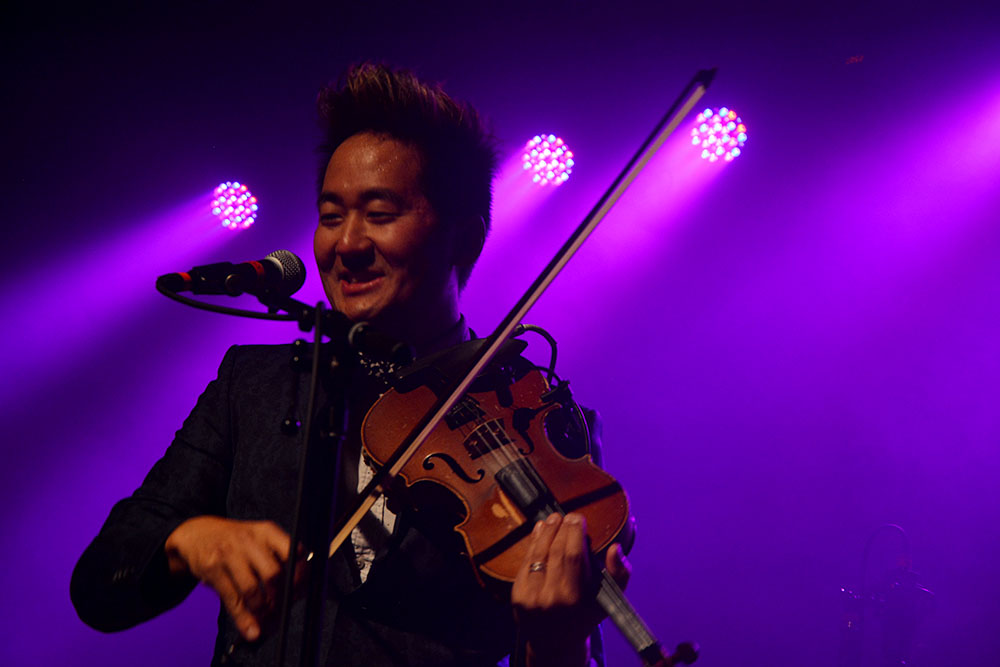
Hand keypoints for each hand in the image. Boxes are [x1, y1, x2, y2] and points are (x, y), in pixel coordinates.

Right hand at [165, 516, 302, 640]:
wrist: (197, 533)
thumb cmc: (236, 541)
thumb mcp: (259, 539)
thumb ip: (279, 559)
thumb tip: (298, 592)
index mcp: (267, 531)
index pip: (293, 551)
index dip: (300, 574)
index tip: (300, 590)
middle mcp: (249, 540)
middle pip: (273, 574)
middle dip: (281, 597)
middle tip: (282, 609)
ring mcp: (229, 554)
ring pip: (253, 590)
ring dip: (262, 610)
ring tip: (265, 619)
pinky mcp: (213, 569)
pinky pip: (232, 599)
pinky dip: (244, 619)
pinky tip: (251, 630)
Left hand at [511, 512, 630, 666]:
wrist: (555, 643)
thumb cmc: (585, 617)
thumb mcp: (607, 600)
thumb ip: (619, 574)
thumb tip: (616, 549)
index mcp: (573, 599)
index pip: (573, 556)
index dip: (574, 533)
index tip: (578, 518)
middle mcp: (550, 598)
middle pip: (555, 552)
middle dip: (561, 529)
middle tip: (568, 516)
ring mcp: (530, 597)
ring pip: (538, 554)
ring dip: (545, 532)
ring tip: (554, 519)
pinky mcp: (517, 595)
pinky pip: (525, 562)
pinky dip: (533, 543)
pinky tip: (540, 530)